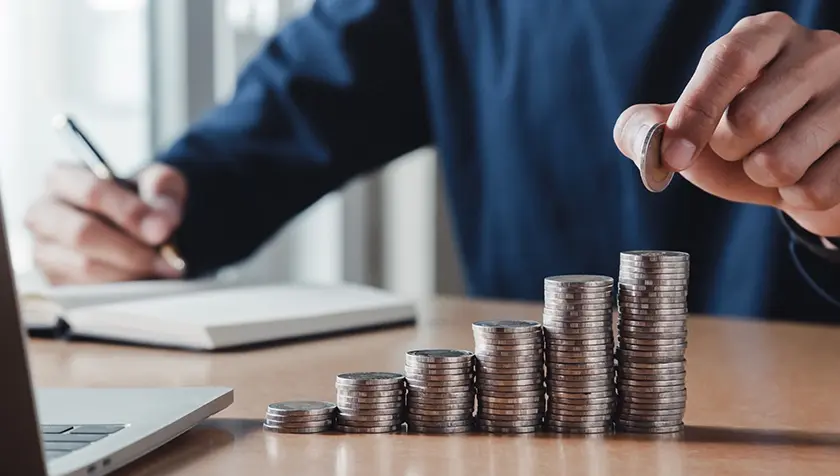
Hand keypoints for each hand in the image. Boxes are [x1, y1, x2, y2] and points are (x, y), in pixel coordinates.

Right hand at [25, 163, 187, 283]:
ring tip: (162, 268)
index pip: (92, 192)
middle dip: (130, 249)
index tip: (162, 231)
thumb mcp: (157, 182)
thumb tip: (160, 225)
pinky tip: (146, 280)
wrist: (133, 223)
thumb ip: (162, 191)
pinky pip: (87, 290)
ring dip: (130, 271)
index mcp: (62, 178)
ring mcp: (44, 250)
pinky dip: (121, 288)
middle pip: (82, 233)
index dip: (129, 212)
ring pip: (85, 266)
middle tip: (167, 259)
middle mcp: (43, 213)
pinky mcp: (55, 280)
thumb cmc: (140, 198)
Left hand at [614, 12, 839, 236]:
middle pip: (750, 120)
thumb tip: (640, 137)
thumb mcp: (692, 124)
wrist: (808, 165)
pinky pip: (814, 190)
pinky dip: (794, 196)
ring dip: (761, 178)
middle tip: (741, 146)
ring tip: (773, 159)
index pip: (728, 62)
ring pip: (781, 162)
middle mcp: (819, 51)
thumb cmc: (740, 136)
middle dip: (729, 152)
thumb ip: (649, 125)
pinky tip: (805, 174)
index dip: (694, 114)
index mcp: (765, 35)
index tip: (673, 158)